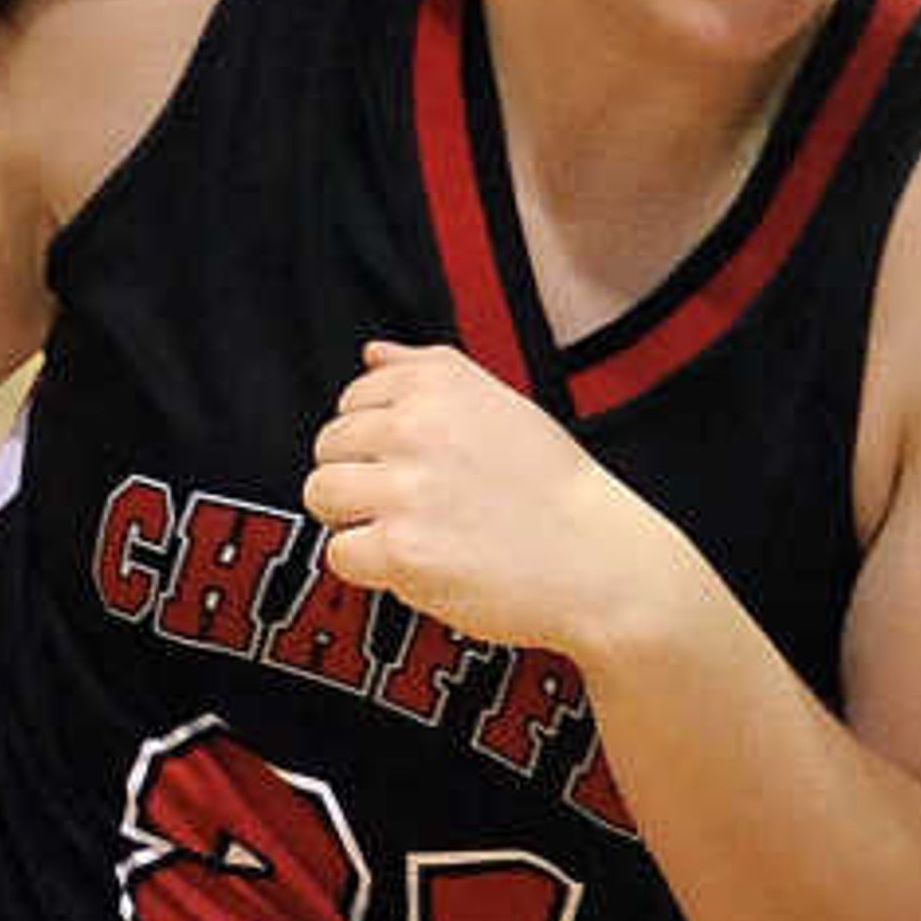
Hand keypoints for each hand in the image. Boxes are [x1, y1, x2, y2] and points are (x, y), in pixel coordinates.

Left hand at [304, 340, 681, 664]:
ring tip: (407, 531)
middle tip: (413, 505)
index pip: (353, 399)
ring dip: (354, 519)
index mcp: (438, 384)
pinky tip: (419, 564)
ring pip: (322, 494)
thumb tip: (370, 354)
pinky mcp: (401, 550)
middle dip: (359, 478)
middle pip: (328, 447)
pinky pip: (339, 553)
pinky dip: (371, 567)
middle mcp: (416, 426)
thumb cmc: (553, 489)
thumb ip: (427, 371)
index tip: (415, 464)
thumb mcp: (501, 404)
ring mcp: (405, 488)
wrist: (598, 562)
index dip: (375, 439)